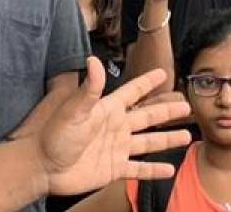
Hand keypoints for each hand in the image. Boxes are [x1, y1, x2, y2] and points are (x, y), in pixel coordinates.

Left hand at [40, 57, 193, 195]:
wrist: (44, 167)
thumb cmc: (54, 136)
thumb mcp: (73, 111)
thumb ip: (89, 89)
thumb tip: (94, 60)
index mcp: (108, 110)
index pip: (132, 92)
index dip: (147, 82)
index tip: (163, 72)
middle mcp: (115, 127)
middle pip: (148, 116)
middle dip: (166, 111)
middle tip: (186, 106)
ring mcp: (116, 149)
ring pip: (148, 142)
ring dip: (167, 139)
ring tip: (186, 136)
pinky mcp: (114, 169)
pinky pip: (139, 169)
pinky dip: (154, 170)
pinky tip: (169, 169)